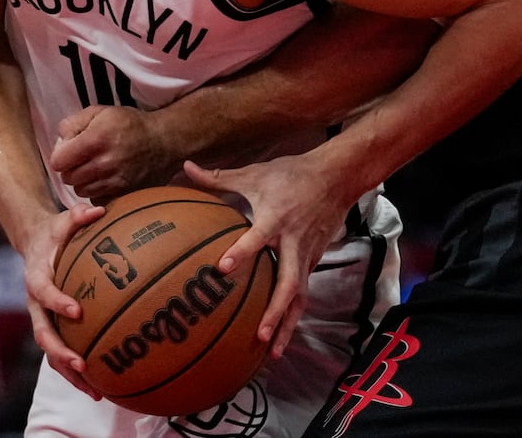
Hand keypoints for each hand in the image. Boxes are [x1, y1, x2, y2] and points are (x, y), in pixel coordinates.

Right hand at [21, 201, 106, 397]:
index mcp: (36, 279)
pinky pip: (62, 352)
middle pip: (43, 334)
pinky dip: (76, 372)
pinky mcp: (52, 327)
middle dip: (61, 352)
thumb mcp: (63, 220)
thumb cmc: (54, 232)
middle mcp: (35, 304)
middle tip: (82, 364)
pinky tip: (100, 387)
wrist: (34, 244)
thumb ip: (78, 215)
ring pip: (51, 352)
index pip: (44, 293)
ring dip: (69, 372)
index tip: (77, 311)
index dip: (58, 302)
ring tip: (94, 391)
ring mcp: (42, 319)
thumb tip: (98, 209)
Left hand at [49, 105, 179, 199]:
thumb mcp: (100, 112)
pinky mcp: (124, 194)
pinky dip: (98, 192)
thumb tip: (60, 142)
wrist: (165, 141)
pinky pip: (97, 200)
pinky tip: (106, 180)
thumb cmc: (130, 124)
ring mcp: (115, 181)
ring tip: (96, 169)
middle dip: (71, 168)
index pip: (58, 161)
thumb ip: (72, 123)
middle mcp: (104, 163)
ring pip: (81, 191)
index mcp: (95, 139)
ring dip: (84, 181)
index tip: (70, 150)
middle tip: (83, 159)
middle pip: (68, 178)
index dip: (61, 155)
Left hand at [183, 155, 354, 360]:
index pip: (258, 238)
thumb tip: (184, 169)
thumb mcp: (255, 173)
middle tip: (260, 335)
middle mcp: (293, 242)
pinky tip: (280, 332)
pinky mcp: (314, 261)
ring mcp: (306, 255)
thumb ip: (218, 177)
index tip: (223, 268)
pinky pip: (303, 291)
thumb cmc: (292, 174)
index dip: (242, 252)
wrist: (336, 177)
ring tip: (273, 352)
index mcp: (276, 219)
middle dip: (275, 311)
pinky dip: (292, 313)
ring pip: (300, 297)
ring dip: (287, 324)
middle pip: (289, 284)